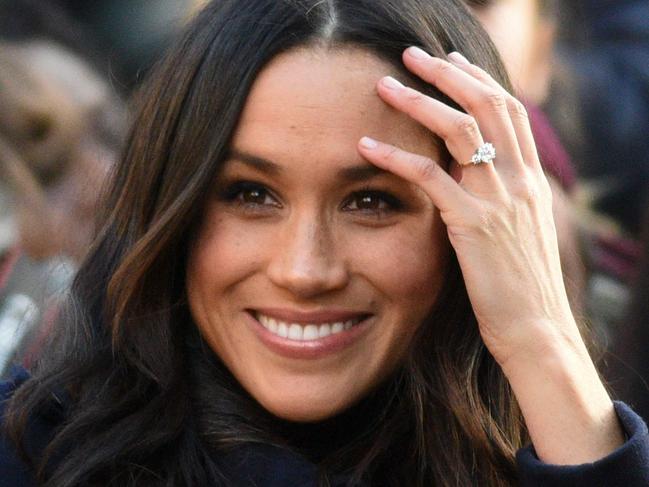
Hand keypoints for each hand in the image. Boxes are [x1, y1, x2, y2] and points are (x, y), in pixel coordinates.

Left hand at [357, 47, 572, 367]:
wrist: (535, 329)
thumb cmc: (519, 287)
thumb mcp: (518, 233)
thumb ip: (497, 199)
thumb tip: (468, 177)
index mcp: (530, 180)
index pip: (508, 110)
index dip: (478, 80)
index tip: (451, 61)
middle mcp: (519, 180)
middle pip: (487, 104)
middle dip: (449, 73)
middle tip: (412, 55)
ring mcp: (499, 200)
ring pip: (461, 129)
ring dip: (420, 101)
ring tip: (385, 85)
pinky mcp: (474, 225)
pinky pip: (430, 177)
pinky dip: (396, 157)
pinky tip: (365, 147)